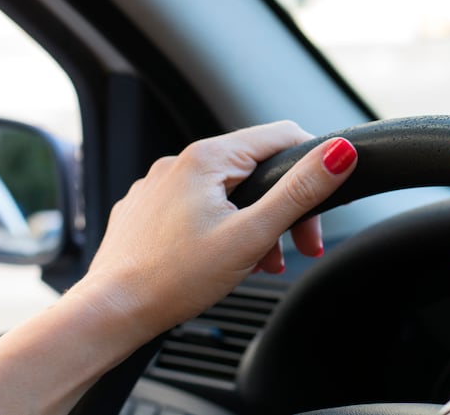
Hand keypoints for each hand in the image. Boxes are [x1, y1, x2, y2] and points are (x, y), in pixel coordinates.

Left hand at [74, 121, 356, 339]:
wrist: (111, 313)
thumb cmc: (174, 278)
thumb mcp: (252, 234)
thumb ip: (300, 192)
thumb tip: (339, 153)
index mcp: (208, 158)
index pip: (281, 136)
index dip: (312, 167)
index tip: (323, 206)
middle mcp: (180, 163)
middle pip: (256, 170)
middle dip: (284, 208)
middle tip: (300, 247)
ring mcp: (160, 186)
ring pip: (228, 192)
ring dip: (255, 223)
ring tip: (261, 263)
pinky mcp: (149, 210)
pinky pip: (198, 207)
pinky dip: (223, 228)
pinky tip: (224, 260)